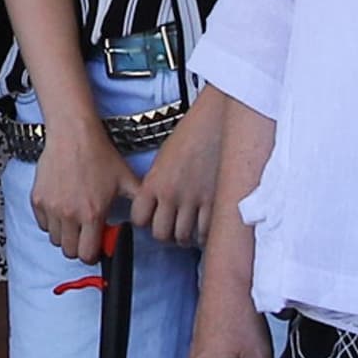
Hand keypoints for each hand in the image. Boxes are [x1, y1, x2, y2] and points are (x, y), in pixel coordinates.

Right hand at [28, 116, 131, 258]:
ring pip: (55, 239)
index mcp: (92, 214)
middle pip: (69, 252)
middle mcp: (69, 214)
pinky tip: (62, 208)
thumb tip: (143, 221)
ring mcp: (51, 207)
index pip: (87, 254)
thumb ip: (137, 204)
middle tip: (86, 235)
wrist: (74, 135)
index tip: (96, 246)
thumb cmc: (98, 154)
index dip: (94, 254)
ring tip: (75, 219)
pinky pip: (42, 223)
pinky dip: (51, 221)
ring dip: (66, 235)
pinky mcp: (38, 199)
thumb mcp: (126, 179)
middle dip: (79, 247)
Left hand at [132, 100, 225, 249]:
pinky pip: (206, 232)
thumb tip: (157, 205)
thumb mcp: (163, 159)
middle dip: (165, 234)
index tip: (150, 220)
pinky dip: (204, 234)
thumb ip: (157, 184)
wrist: (218, 120)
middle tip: (172, 227)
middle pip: (160, 233)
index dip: (144, 222)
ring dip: (185, 237)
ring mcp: (194, 199)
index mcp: (154, 182)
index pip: (139, 218)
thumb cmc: (193, 133)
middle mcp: (171, 194)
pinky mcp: (215, 201)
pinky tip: (204, 227)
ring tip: (189, 229)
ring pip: (183, 237)